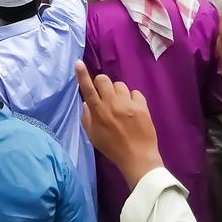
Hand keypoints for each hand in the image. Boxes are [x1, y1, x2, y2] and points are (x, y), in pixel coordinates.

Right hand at [74, 62, 162, 187]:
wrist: (138, 157)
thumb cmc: (112, 148)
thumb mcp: (93, 136)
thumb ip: (87, 118)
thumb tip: (86, 103)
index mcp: (98, 112)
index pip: (87, 88)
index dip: (82, 75)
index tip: (78, 63)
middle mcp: (112, 104)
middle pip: (104, 80)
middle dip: (101, 83)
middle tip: (104, 94)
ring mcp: (128, 104)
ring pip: (119, 85)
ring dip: (117, 91)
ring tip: (120, 103)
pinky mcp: (142, 107)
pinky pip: (135, 92)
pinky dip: (132, 98)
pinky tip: (132, 107)